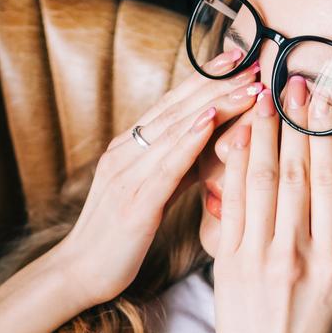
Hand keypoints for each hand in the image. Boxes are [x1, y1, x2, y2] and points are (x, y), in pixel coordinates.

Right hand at [54, 48, 265, 309]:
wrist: (79, 274)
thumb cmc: (118, 238)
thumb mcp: (150, 194)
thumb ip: (176, 168)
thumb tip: (211, 146)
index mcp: (128, 150)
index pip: (172, 105)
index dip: (204, 79)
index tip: (236, 58)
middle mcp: (125, 153)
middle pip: (177, 109)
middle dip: (216, 82)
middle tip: (252, 60)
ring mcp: (126, 175)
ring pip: (176, 130)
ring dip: (215, 104)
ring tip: (248, 85)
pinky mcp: (133, 202)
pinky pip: (165, 165)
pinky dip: (189, 139)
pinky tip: (211, 121)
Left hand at [213, 75, 331, 332]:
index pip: (329, 184)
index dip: (324, 137)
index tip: (321, 99)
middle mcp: (297, 255)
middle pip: (295, 176)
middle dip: (293, 124)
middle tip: (291, 79)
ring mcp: (259, 259)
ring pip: (260, 185)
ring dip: (261, 136)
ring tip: (261, 97)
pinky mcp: (229, 265)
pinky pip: (231, 208)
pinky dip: (232, 171)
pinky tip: (235, 140)